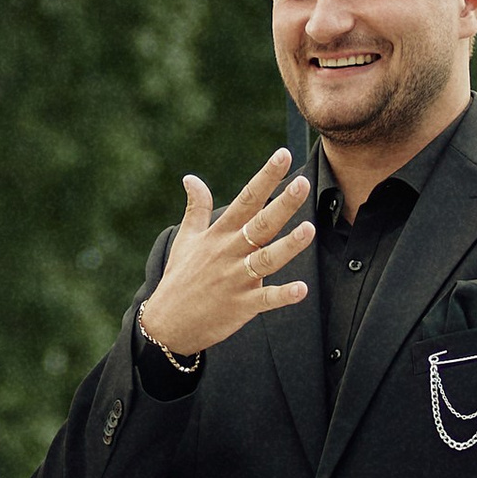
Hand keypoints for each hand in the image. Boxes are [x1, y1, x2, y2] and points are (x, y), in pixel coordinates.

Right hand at [137, 148, 312, 360]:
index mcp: (219, 234)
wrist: (168, 323)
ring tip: (308, 230)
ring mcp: (236, 280)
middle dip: (282, 204)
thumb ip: (196, 207)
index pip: (246, 199)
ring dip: (288, 246)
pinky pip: (266, 299)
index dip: (266, 176)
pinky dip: (283, 295)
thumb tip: (191, 178)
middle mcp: (229, 253)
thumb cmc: (180, 277)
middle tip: (302, 183)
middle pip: (260, 224)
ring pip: (266, 259)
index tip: (284, 154)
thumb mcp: (186, 239)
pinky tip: (302, 289)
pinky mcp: (242, 306)